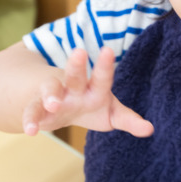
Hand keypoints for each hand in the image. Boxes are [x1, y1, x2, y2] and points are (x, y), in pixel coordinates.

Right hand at [21, 46, 153, 137]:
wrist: (55, 106)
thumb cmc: (89, 106)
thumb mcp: (110, 114)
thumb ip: (128, 120)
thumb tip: (150, 129)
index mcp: (94, 87)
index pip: (102, 76)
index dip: (105, 65)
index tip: (108, 50)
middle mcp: (73, 87)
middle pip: (75, 74)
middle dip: (76, 65)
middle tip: (79, 52)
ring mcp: (53, 96)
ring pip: (50, 90)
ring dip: (51, 95)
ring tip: (53, 104)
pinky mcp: (37, 108)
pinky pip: (32, 112)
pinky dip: (30, 121)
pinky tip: (30, 131)